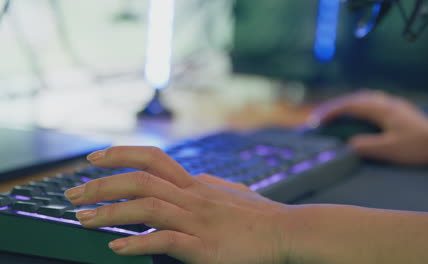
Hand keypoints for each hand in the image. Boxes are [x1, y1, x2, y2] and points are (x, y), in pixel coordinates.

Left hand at [65, 146, 290, 263]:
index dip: (120, 153)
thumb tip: (193, 180)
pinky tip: (118, 248)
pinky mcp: (204, 247)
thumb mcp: (229, 192)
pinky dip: (139, 244)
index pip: (152, 158)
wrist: (286, 231)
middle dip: (101, 184)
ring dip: (109, 212)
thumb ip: (206, 186)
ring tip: (83, 219)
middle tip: (72, 193)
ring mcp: (197, 220)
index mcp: (195, 184)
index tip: (94, 157)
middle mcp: (192, 197)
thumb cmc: (258, 215)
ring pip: (146, 207)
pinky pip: (166, 240)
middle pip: (140, 180)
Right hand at [310, 91, 427, 165]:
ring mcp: (394, 105)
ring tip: (336, 116)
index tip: (316, 121)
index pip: (350, 106)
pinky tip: (359, 117)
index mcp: (382, 109)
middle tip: (321, 118)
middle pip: (355, 99)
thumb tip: (347, 144)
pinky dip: (359, 108)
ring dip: (347, 106)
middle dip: (336, 107)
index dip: (331, 112)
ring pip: (364, 99)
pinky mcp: (399, 111)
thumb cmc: (418, 148)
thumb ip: (365, 146)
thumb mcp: (389, 150)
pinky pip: (372, 104)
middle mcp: (386, 103)